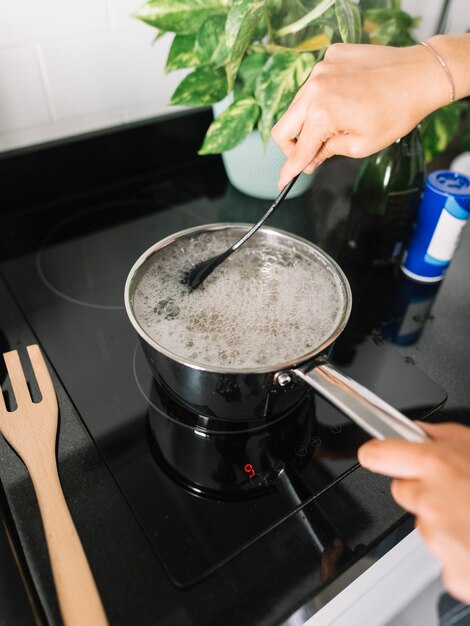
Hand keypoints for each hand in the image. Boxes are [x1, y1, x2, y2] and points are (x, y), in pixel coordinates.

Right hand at [272, 42, 449, 188]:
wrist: (420, 75)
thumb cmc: (397, 112)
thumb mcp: (362, 145)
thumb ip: (329, 152)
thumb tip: (310, 159)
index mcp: (322, 115)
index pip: (297, 151)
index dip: (289, 170)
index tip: (282, 181)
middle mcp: (315, 89)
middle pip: (284, 127)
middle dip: (291, 147)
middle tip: (308, 155)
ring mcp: (321, 70)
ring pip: (297, 105)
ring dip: (308, 121)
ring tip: (336, 124)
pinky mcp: (331, 56)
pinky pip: (314, 83)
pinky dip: (322, 97)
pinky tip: (345, 99)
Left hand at [358, 422, 469, 602]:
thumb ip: (445, 436)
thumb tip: (418, 431)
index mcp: (438, 466)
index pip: (378, 454)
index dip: (378, 453)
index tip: (377, 453)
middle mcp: (432, 502)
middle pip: (403, 491)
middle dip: (423, 490)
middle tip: (458, 491)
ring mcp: (439, 540)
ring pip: (426, 524)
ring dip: (445, 521)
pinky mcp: (452, 572)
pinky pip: (444, 556)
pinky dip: (461, 551)